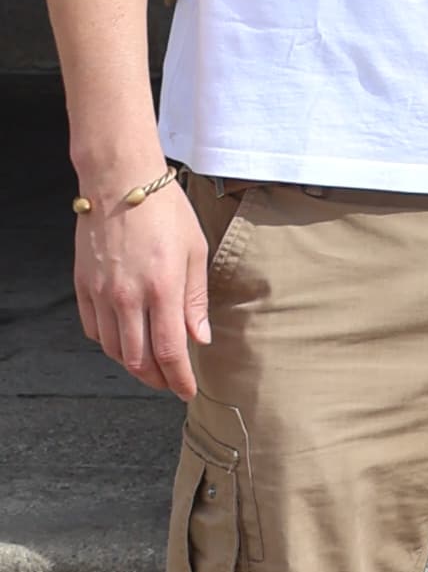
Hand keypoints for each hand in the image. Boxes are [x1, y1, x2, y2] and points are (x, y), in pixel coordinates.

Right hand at [75, 176, 210, 400]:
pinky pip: (94, 330)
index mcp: (162, 288)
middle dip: (157, 379)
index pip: (170, 351)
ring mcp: (101, 293)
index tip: (187, 390)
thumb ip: (196, 299)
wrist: (119, 181)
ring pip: (114, 350)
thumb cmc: (164, 209)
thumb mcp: (195, 250)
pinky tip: (125, 340)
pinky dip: (110, 344)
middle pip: (138, 360)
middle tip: (170, 382)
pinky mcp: (83, 286)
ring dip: (133, 365)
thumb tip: (201, 338)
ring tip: (150, 366)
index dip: (179, 378)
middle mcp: (128, 296)